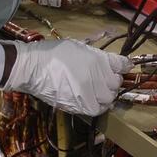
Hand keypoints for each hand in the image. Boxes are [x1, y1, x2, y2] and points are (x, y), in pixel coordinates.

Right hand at [2, 40, 131, 115]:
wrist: (32, 67)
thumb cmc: (54, 53)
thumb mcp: (79, 47)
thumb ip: (97, 56)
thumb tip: (112, 63)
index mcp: (97, 59)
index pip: (122, 64)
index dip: (124, 66)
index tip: (123, 67)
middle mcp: (96, 76)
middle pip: (116, 83)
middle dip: (113, 81)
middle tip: (104, 79)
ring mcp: (89, 92)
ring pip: (109, 98)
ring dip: (106, 95)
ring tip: (98, 91)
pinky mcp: (79, 105)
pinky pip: (96, 109)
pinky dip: (98, 106)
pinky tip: (93, 101)